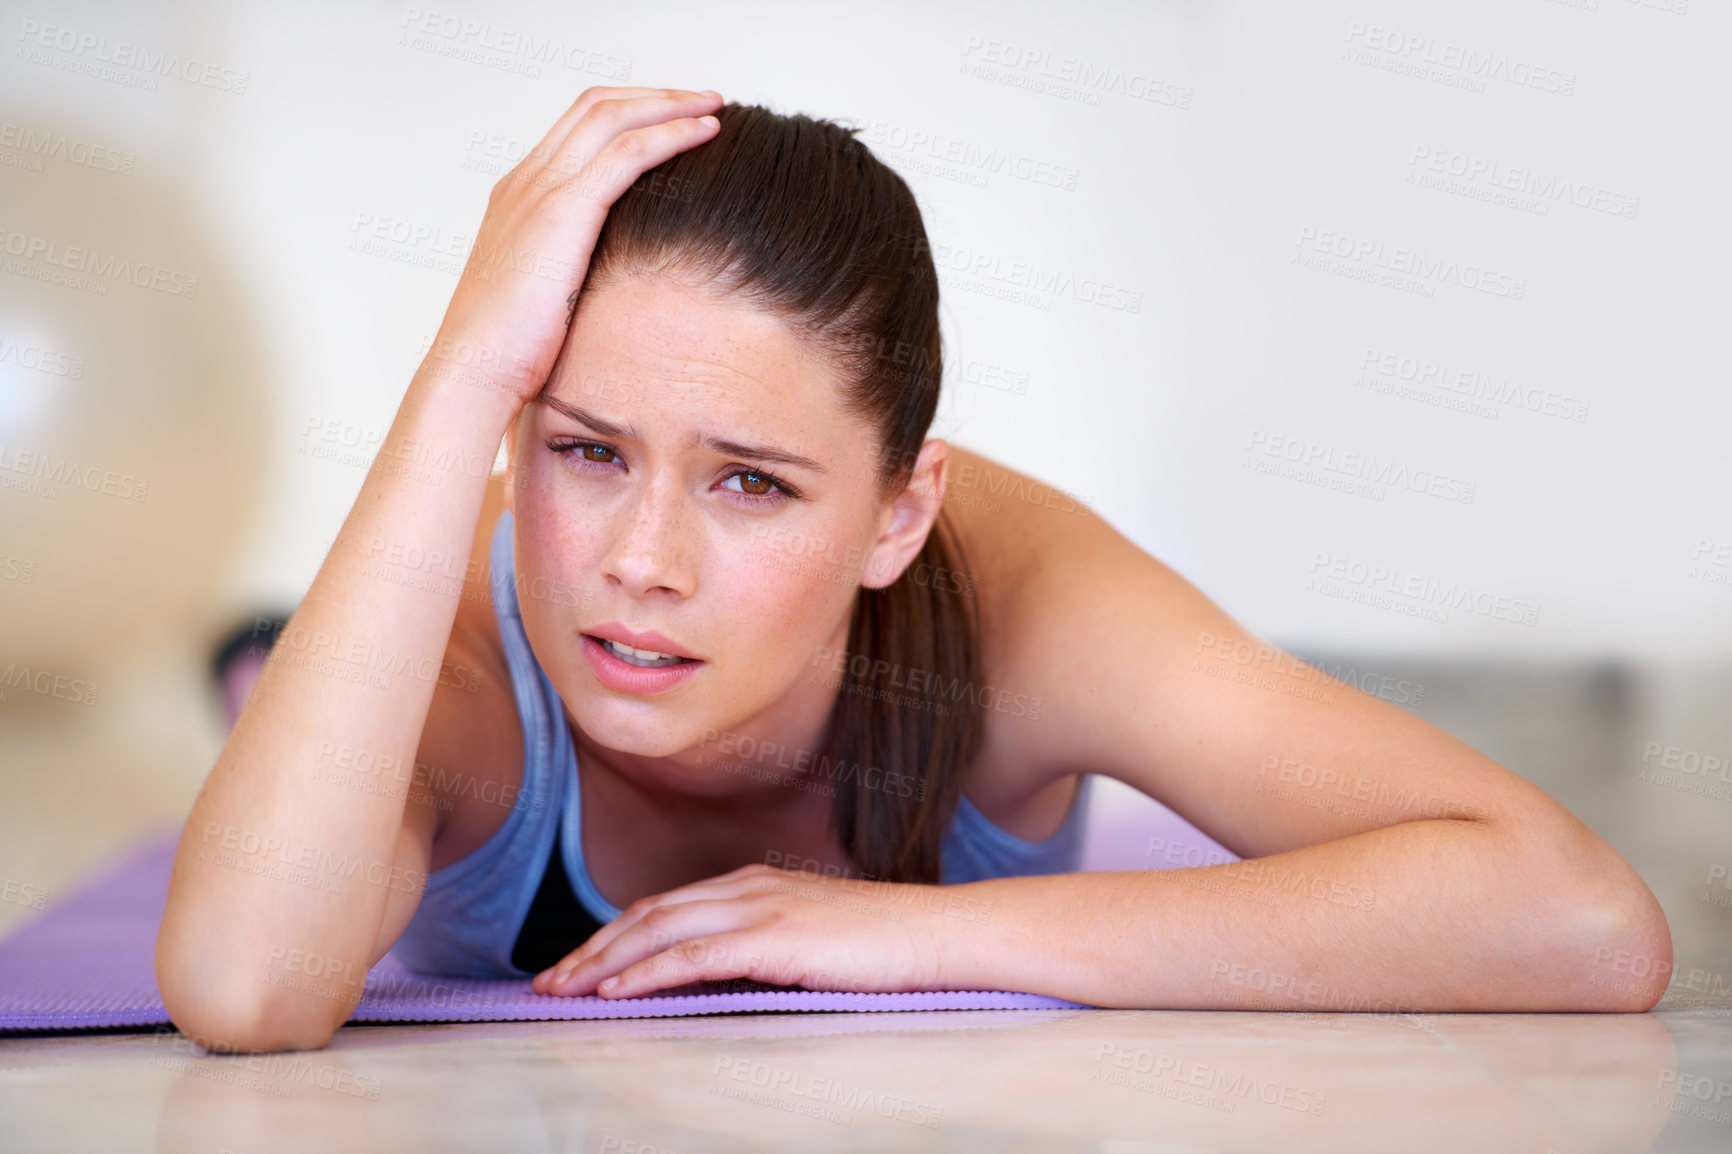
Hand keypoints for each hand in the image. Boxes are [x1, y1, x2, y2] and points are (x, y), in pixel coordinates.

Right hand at [419, 86, 723, 408]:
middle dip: (655, 96)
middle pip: (596, 106)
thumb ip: (573, 270)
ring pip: (613, 116)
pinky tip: (705, 133)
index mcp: (519, 197)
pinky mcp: (564, 209)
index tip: (673, 119)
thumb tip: (612, 282)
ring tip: (715, 106)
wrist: (475, 369)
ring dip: (670, 105)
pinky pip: (628, 152)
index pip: (578, 128)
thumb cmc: (509, 351)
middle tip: (704, 99)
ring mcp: (542, 189)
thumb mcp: (545, 296)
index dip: (629, 113)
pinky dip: (671, 134)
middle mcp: (526, 180)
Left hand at [529, 863, 956, 998]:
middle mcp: (744, 886)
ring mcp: (757, 908)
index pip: (661, 908)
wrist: (933, 933)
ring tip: (562, 991)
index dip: (610, 936)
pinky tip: (616, 992)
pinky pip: (692, 957)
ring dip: (601, 963)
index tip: (573, 967)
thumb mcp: (805, 939)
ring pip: (656, 932)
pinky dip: (646, 973)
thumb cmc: (879, 943)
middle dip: (588, 950)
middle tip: (545, 984)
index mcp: (750, 883)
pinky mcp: (772, 938)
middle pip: (645, 915)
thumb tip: (709, 980)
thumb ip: (756, 948)